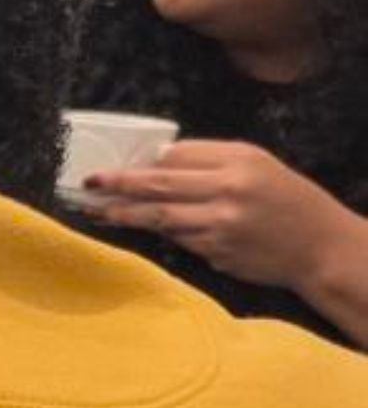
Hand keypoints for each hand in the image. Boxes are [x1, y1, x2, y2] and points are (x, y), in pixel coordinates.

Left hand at [81, 140, 367, 295]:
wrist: (319, 245)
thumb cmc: (285, 200)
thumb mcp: (256, 166)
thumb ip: (210, 163)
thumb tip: (156, 164)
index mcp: (239, 160)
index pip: (178, 155)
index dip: (141, 161)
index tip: (111, 165)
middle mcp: (229, 189)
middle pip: (161, 184)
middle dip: (120, 184)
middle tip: (88, 184)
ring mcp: (222, 223)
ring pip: (161, 217)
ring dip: (125, 214)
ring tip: (97, 211)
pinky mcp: (217, 251)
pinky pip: (178, 240)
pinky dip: (157, 234)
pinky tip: (135, 230)